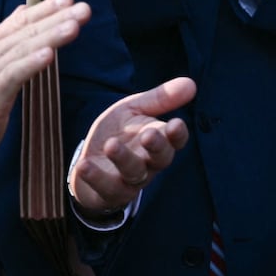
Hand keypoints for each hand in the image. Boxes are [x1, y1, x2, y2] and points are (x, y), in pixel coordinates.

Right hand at [0, 0, 87, 167]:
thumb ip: (10, 36)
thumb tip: (24, 10)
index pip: (21, 21)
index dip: (45, 9)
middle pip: (28, 31)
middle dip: (57, 18)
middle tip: (84, 8)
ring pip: (24, 49)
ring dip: (50, 36)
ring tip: (73, 26)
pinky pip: (14, 75)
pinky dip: (31, 63)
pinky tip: (49, 55)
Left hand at [69, 77, 195, 214]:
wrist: (92, 162)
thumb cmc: (119, 133)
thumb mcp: (134, 110)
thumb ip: (160, 99)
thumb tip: (191, 83)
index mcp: (160, 141)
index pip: (175, 140)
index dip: (177, 134)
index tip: (175, 124)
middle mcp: (150, 163)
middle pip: (161, 158)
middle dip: (156, 147)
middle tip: (148, 135)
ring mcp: (131, 180)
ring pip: (134, 173)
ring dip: (124, 159)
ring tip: (111, 145)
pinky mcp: (110, 192)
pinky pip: (106, 188)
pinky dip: (95, 177)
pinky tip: (85, 165)